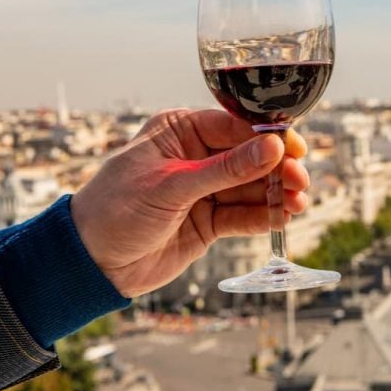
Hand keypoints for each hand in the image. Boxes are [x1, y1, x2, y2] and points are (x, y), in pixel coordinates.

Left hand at [70, 109, 308, 297]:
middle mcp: (195, 155)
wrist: (90, 264)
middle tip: (300, 180)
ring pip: (250, 187)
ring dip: (275, 194)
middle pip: (249, 157)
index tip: (294, 148)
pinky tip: (282, 218)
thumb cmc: (115, 210)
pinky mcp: (209, 220)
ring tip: (298, 203)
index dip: (267, 138)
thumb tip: (272, 148)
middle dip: (276, 168)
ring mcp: (204, 189)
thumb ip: (226, 169)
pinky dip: (263, 217)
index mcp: (179, 131)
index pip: (233, 126)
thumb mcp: (172, 186)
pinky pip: (243, 215)